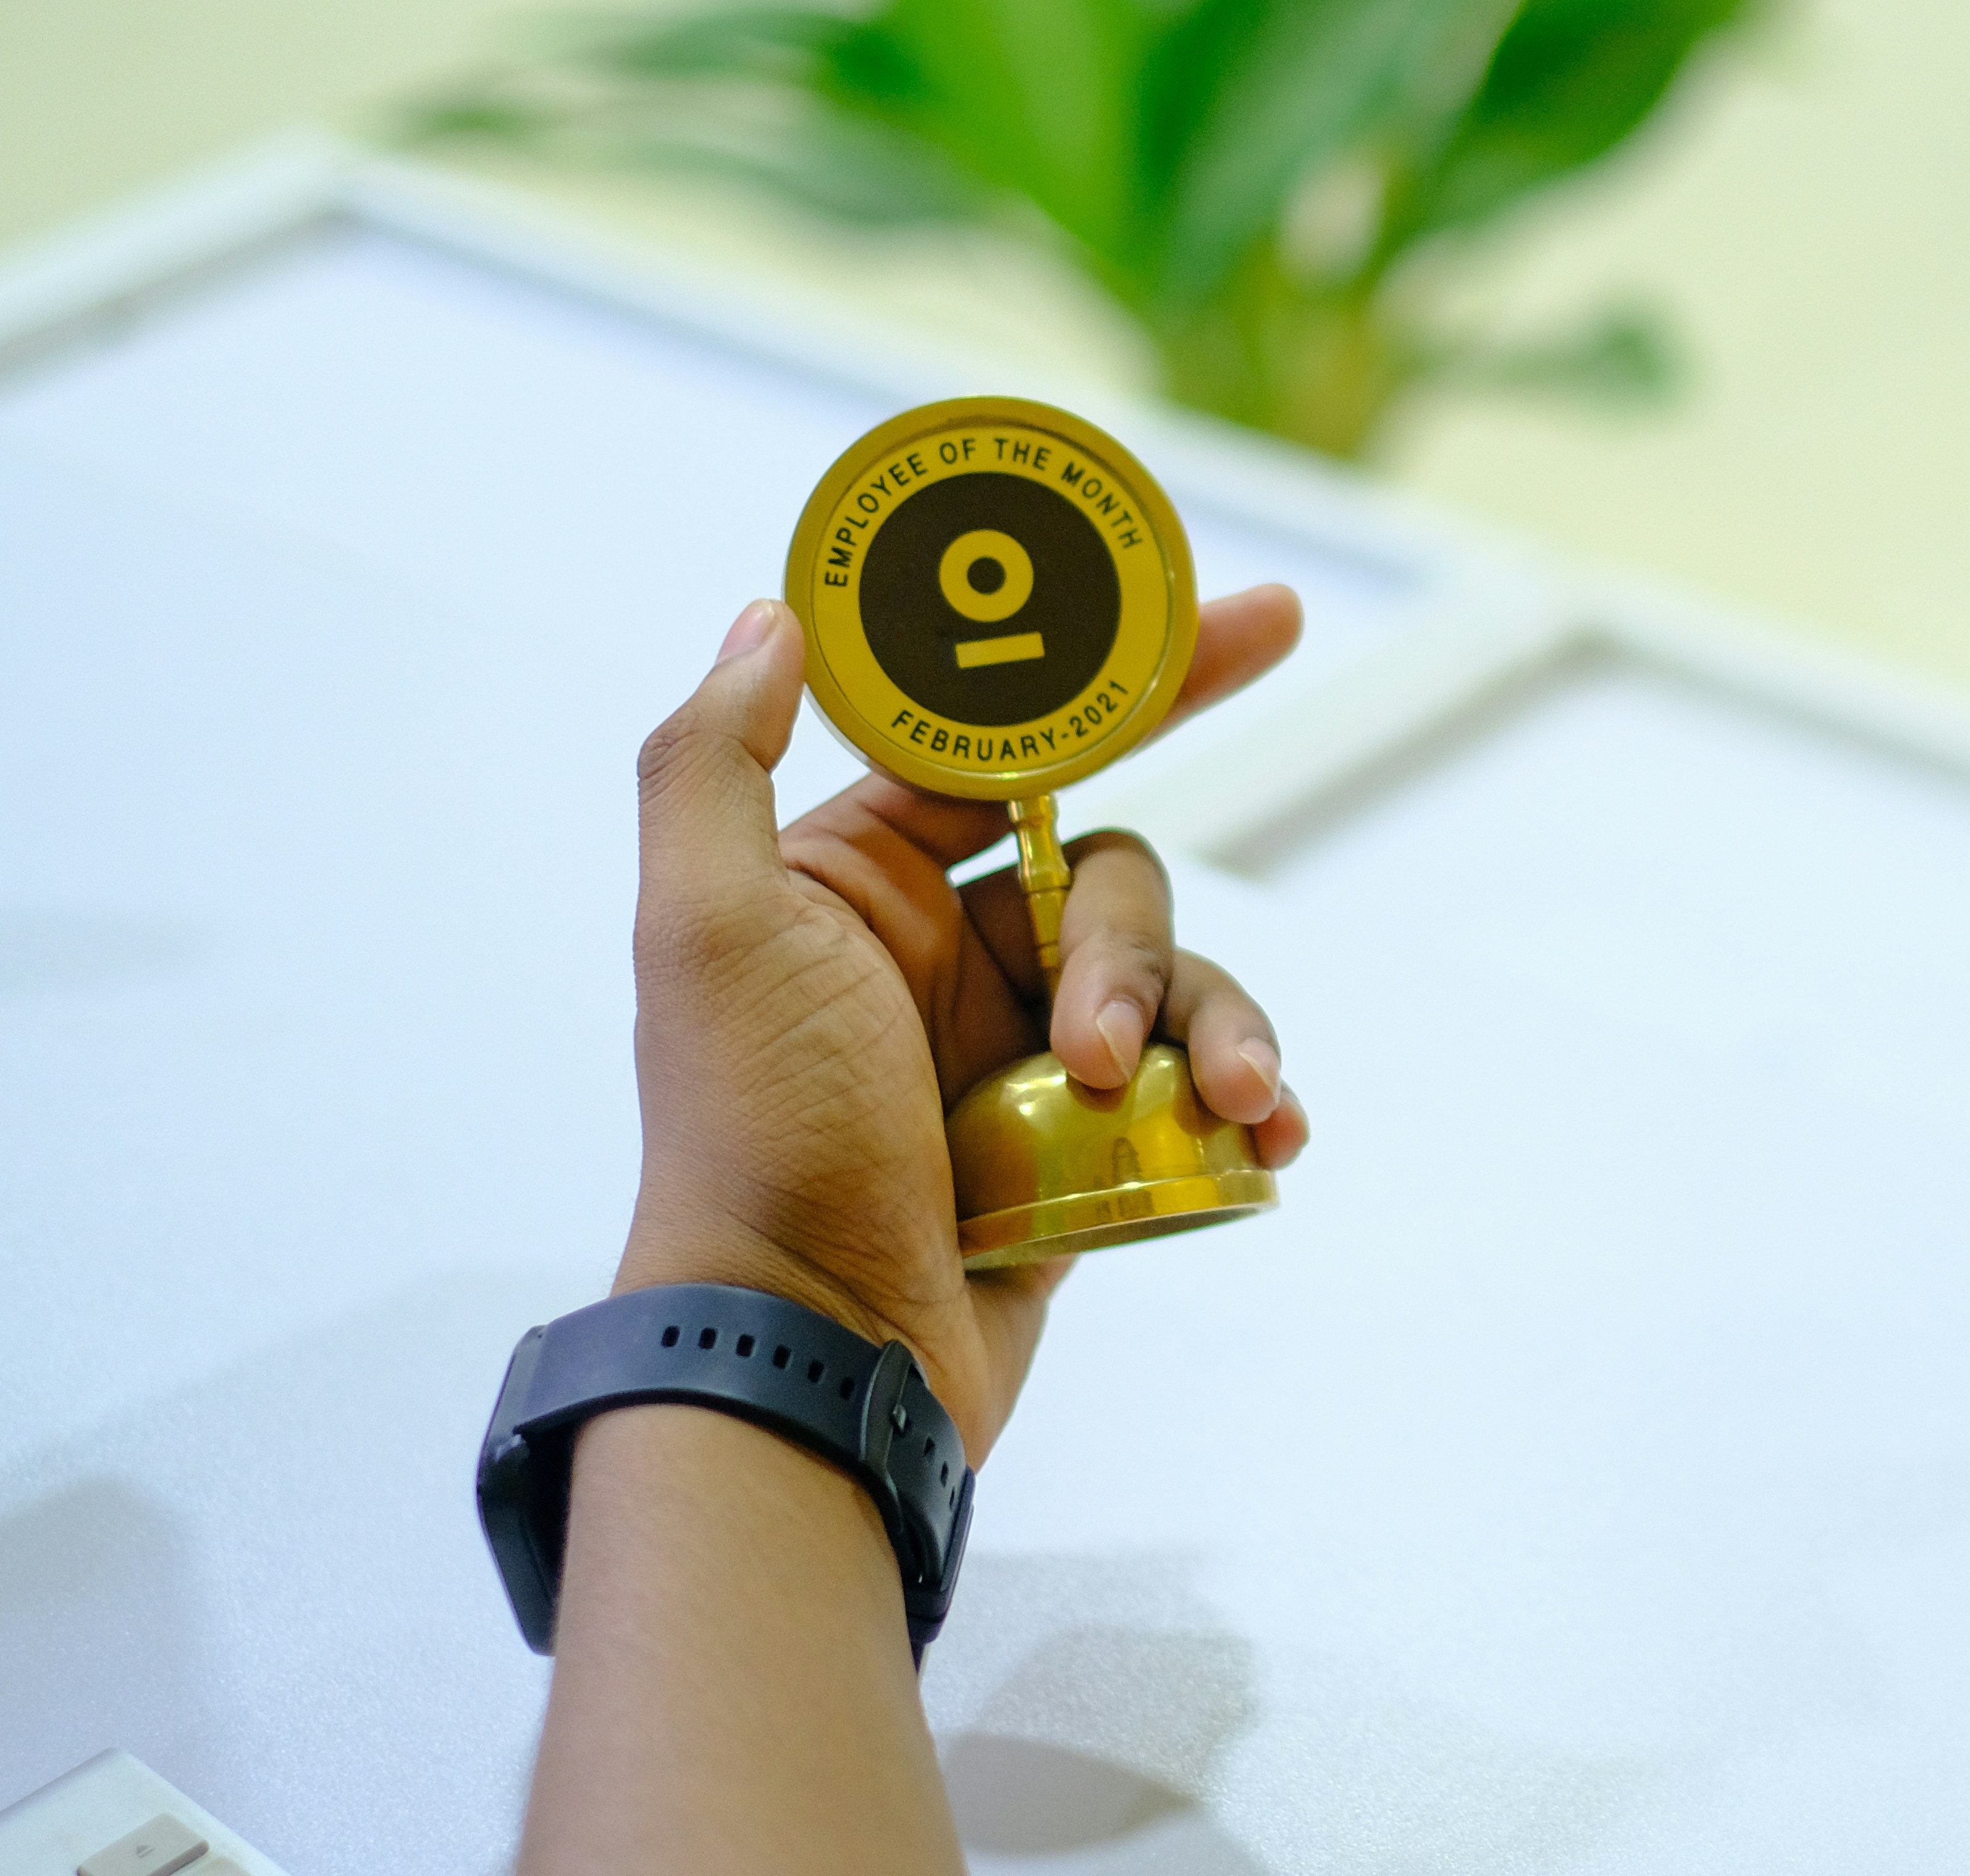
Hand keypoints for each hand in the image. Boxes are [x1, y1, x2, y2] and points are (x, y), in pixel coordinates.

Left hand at [614, 588, 1310, 1456]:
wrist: (812, 1354)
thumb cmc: (753, 1140)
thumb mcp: (706, 929)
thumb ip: (711, 761)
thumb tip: (774, 615)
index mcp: (860, 882)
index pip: (1012, 745)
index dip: (1132, 680)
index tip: (1258, 626)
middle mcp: (943, 953)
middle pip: (1106, 874)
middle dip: (1132, 950)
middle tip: (1101, 1045)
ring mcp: (1020, 1053)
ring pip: (1169, 980)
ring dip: (1205, 1031)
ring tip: (1207, 1111)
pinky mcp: (1085, 1146)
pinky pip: (1196, 1082)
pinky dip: (1243, 1098)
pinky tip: (1263, 1137)